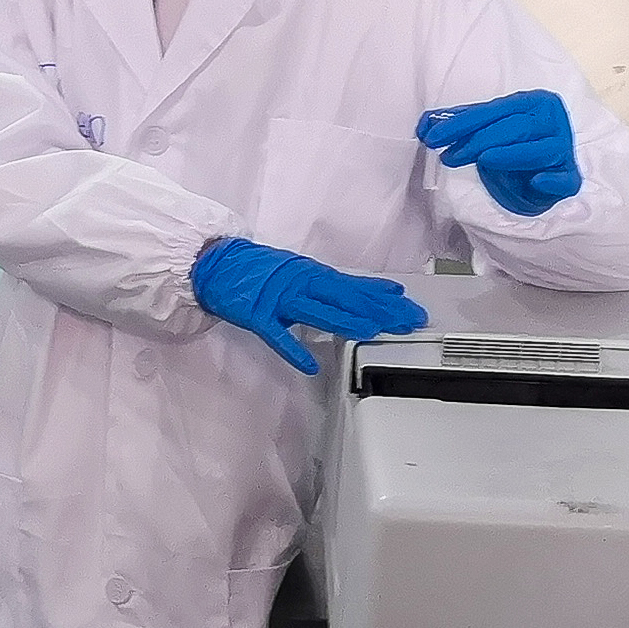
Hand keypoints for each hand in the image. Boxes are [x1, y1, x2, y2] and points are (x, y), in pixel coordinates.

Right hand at [190, 237, 426, 375]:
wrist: (216, 263)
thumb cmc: (261, 271)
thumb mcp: (304, 273)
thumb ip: (338, 286)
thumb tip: (377, 291)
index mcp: (313, 274)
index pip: (355, 287)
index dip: (384, 298)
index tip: (412, 308)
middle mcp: (300, 283)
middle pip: (344, 297)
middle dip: (378, 309)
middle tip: (408, 321)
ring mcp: (277, 299)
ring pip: (315, 310)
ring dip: (343, 320)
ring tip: (371, 331)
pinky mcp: (256, 315)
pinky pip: (276, 335)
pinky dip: (292, 349)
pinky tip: (309, 364)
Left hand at [417, 89, 581, 216]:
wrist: (542, 174)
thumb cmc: (513, 146)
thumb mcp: (487, 130)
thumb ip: (459, 124)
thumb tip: (425, 125)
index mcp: (531, 102)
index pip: (493, 110)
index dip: (462, 123)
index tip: (434, 137)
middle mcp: (551, 120)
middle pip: (515, 128)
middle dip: (478, 141)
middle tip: (449, 156)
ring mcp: (564, 149)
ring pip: (540, 150)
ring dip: (510, 155)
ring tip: (483, 161)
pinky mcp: (570, 177)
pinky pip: (565, 180)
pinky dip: (552, 181)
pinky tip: (537, 182)